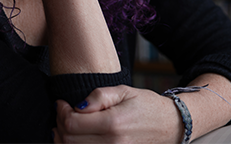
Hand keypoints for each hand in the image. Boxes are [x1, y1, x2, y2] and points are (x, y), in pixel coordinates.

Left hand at [53, 86, 182, 143]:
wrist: (171, 125)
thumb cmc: (146, 105)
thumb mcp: (123, 91)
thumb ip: (99, 96)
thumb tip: (78, 106)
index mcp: (113, 123)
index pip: (72, 123)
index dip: (60, 111)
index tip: (61, 102)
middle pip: (69, 140)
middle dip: (59, 123)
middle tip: (62, 111)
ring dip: (64, 138)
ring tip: (67, 124)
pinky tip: (77, 137)